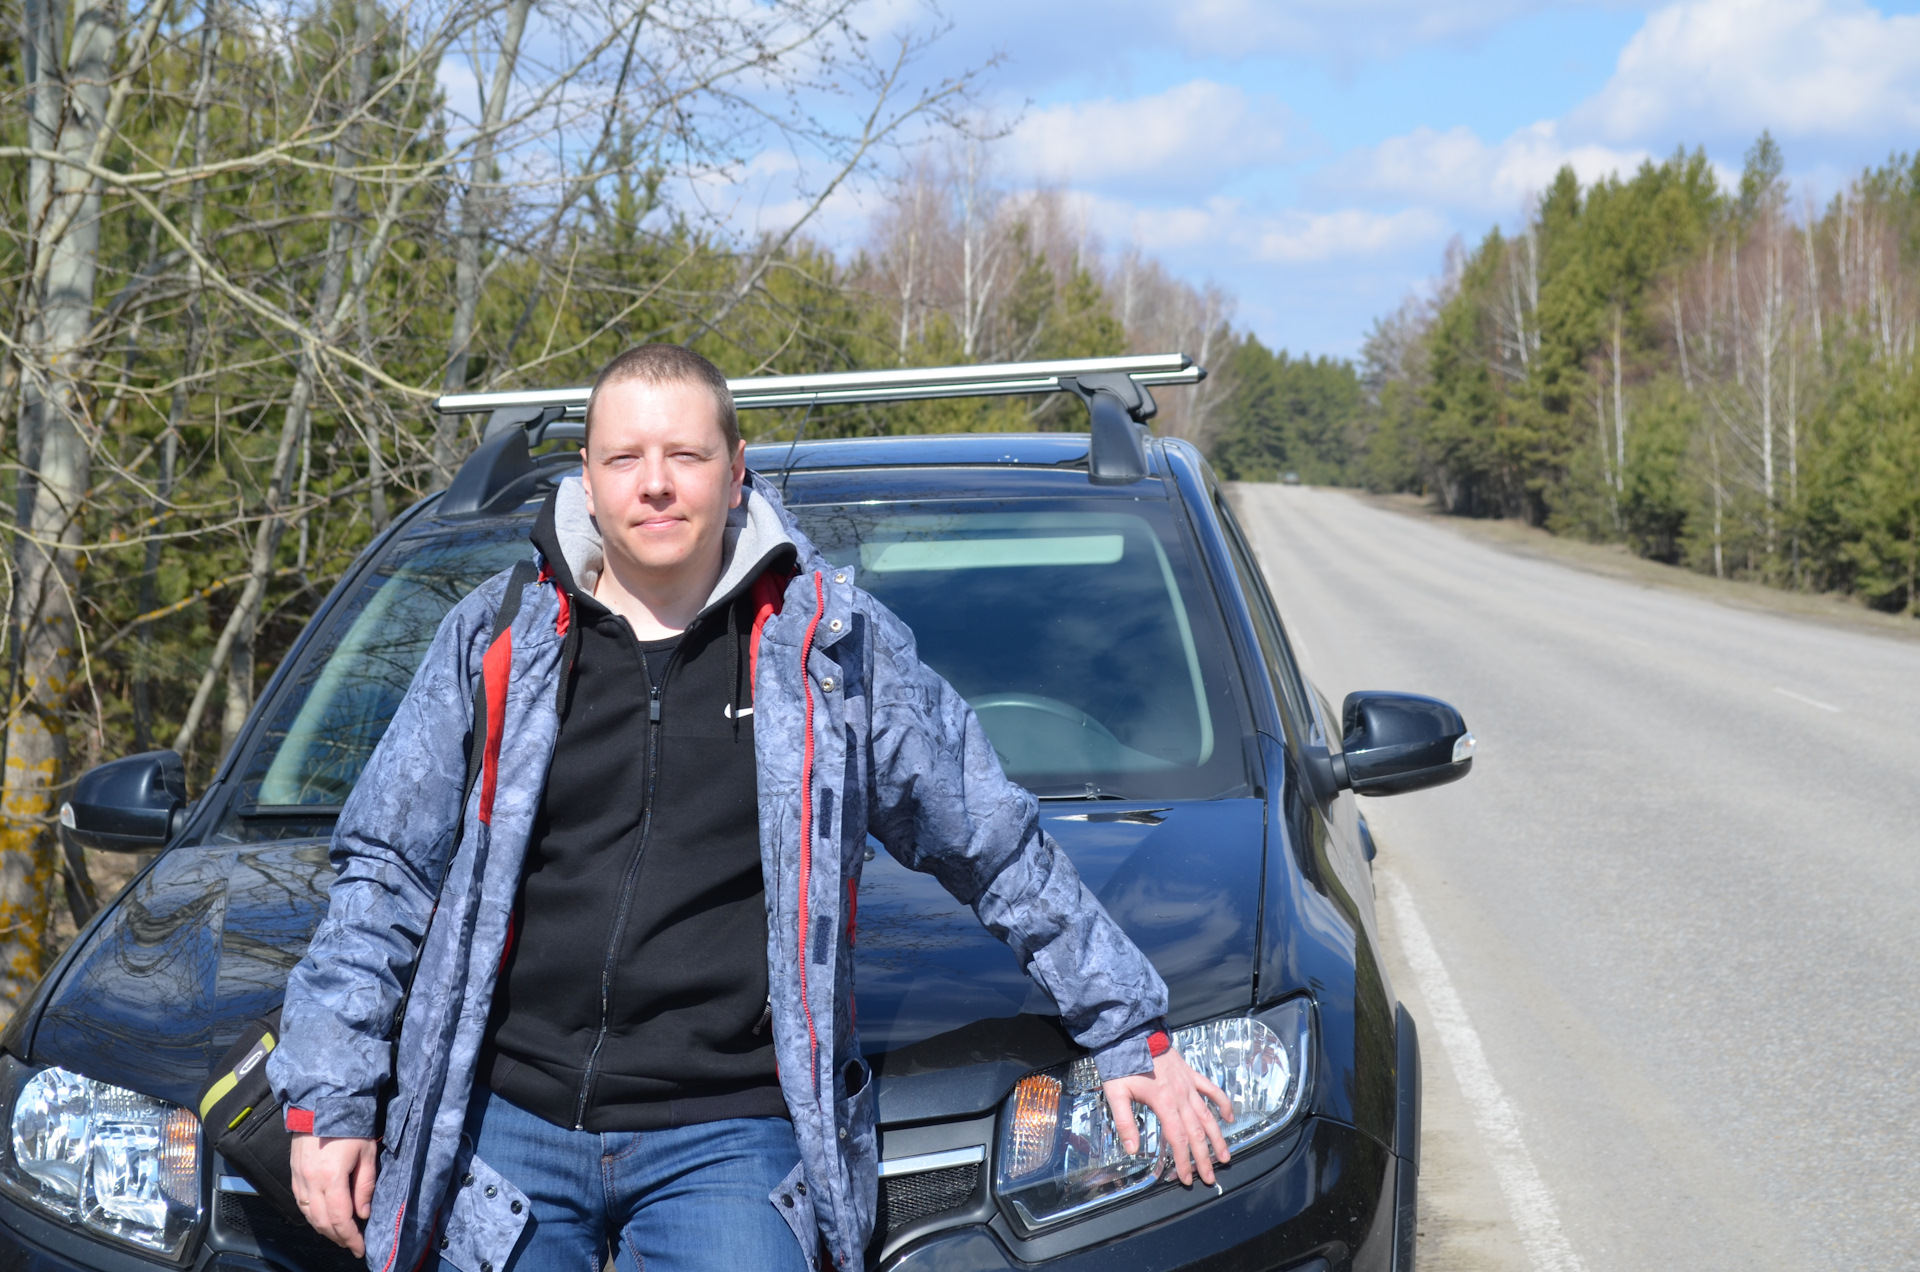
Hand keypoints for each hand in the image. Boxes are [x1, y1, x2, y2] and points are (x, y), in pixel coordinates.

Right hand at [289, 1134, 377, 1255]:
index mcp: (331, 1178)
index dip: (350, 1237)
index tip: (360, 1248)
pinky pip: (301, 1203)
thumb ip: (365, 1186)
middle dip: (338, 1237)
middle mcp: (311, 1183)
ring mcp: (299, 1179)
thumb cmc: (351, 1125)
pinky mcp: (294, 1174)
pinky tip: (322, 1219)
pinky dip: (312, 1216)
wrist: (323, 1103)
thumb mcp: (367, 1154)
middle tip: (351, 1245)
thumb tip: (363, 1214)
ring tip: (339, 1235)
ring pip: (309, 1215)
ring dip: (324, 1229)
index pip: (340, 1219)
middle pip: (322, 1222)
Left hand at [1102, 1049, 1234, 1186]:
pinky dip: (1222, 1103)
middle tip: (1210, 1178)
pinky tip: (1229, 1118)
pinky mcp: (1191, 1074)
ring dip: (1218, 1138)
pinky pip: (1212, 1089)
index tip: (1186, 1179)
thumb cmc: (1121, 1064)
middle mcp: (1180, 1096)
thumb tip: (1132, 1150)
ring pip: (1208, 1115)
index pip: (1178, 1139)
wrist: (1131, 1033)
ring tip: (1225, 1157)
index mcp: (1163, 1102)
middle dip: (1204, 1158)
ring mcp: (1188, 1084)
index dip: (1183, 1161)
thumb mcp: (1116, 1094)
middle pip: (1196, 1132)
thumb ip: (1125, 1122)